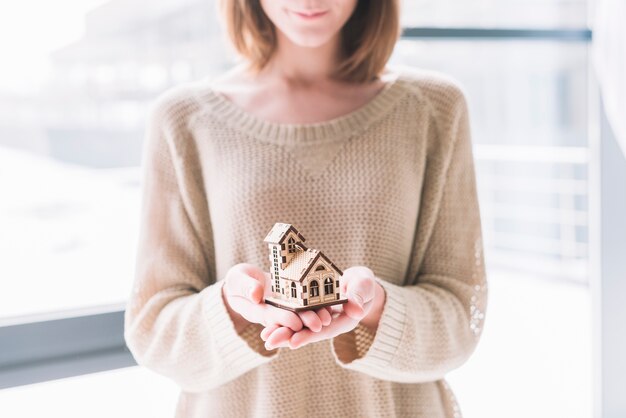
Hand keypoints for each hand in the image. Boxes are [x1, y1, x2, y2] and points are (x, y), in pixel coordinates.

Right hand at [221, 263, 332, 335]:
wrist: (244, 282)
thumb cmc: (237, 281)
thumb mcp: (237, 280)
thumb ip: (245, 286)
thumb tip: (256, 295)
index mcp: (256, 310)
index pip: (270, 316)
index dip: (282, 319)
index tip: (295, 322)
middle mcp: (272, 313)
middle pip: (289, 320)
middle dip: (303, 322)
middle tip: (319, 324)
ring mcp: (283, 308)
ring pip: (299, 314)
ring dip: (313, 316)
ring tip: (327, 317)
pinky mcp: (292, 301)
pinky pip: (304, 304)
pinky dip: (315, 304)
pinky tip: (329, 304)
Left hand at [260, 266, 385, 349]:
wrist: (359, 283)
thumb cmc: (364, 284)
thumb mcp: (364, 286)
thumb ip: (359, 296)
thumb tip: (356, 311)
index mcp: (343, 321)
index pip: (325, 331)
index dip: (309, 336)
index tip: (293, 342)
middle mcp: (329, 323)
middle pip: (308, 332)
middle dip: (288, 337)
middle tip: (269, 342)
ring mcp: (320, 319)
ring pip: (300, 327)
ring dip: (282, 331)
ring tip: (264, 337)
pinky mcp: (312, 311)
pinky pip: (297, 317)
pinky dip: (284, 320)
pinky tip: (269, 323)